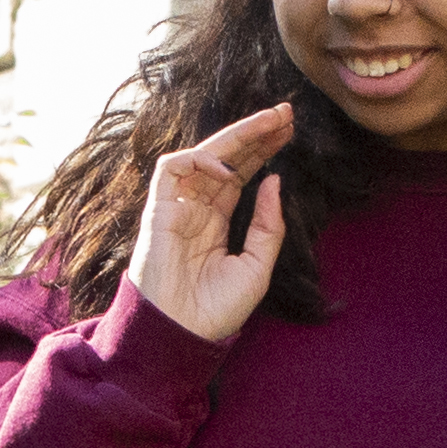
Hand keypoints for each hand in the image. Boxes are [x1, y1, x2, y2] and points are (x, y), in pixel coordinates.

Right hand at [124, 103, 294, 343]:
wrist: (182, 333)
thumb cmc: (216, 311)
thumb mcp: (257, 267)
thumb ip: (268, 226)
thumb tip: (275, 180)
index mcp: (216, 222)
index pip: (240, 174)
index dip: (263, 151)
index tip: (288, 132)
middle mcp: (196, 209)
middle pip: (227, 158)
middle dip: (255, 133)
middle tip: (285, 113)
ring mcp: (176, 207)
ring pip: (203, 154)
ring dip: (235, 136)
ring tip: (268, 124)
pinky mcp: (157, 209)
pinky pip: (173, 168)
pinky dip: (200, 159)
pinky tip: (228, 167)